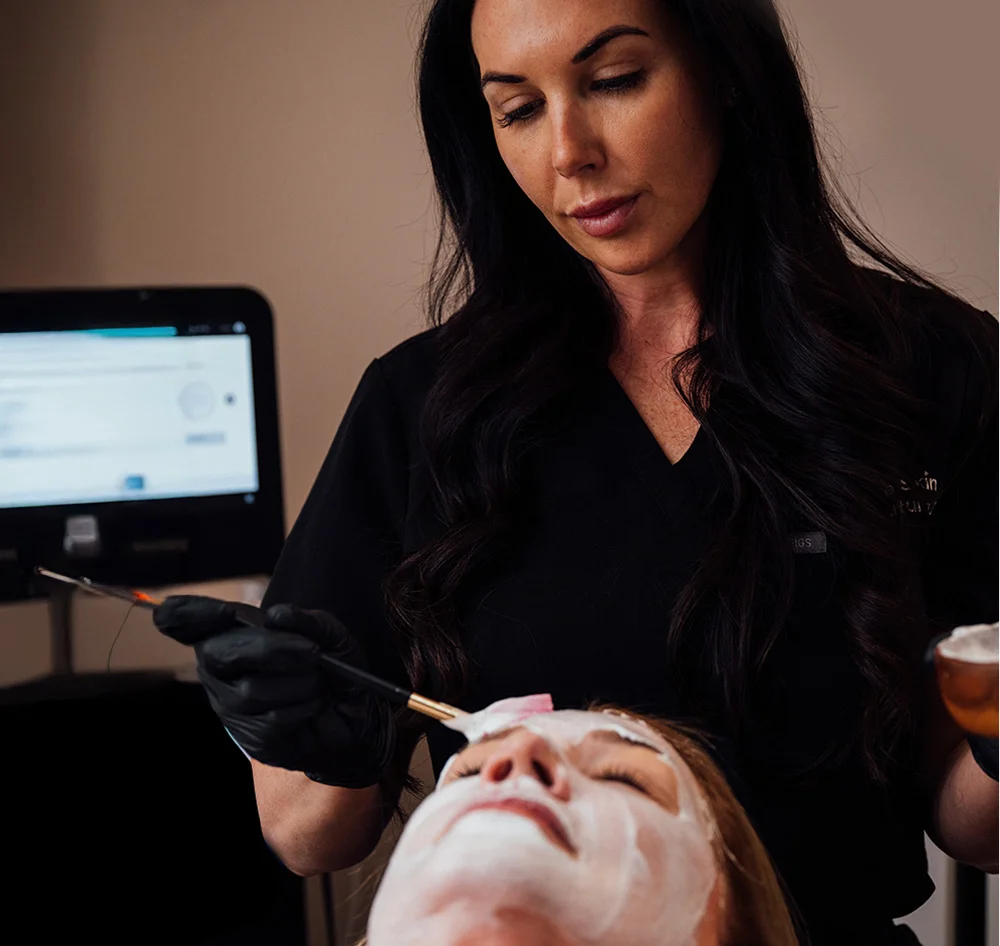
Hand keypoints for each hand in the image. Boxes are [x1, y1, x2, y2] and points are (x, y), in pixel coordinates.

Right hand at [153, 596, 396, 788]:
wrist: (359, 711)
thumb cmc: (333, 666)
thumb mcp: (329, 634)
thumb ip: (306, 620)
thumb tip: (277, 616)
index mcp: (233, 636)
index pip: (191, 622)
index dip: (194, 613)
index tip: (223, 613)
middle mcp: (221, 672)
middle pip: (219, 654)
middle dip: (269, 649)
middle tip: (312, 652)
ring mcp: (232, 708)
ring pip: (249, 692)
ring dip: (298, 684)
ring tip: (319, 682)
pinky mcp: (252, 739)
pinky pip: (270, 721)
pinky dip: (303, 709)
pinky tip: (315, 705)